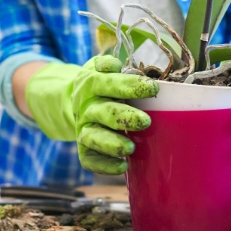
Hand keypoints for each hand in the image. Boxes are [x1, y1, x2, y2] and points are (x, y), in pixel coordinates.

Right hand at [25, 55, 159, 174]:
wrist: (76, 100)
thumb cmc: (101, 83)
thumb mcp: (100, 67)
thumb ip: (108, 64)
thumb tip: (115, 65)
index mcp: (91, 83)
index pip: (109, 83)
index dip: (130, 86)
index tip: (154, 89)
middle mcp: (86, 107)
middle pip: (103, 112)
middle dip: (125, 117)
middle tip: (146, 121)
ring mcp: (83, 128)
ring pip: (93, 138)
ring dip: (111, 144)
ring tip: (130, 148)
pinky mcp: (84, 148)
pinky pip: (89, 159)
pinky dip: (104, 166)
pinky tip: (122, 166)